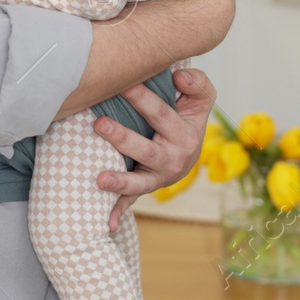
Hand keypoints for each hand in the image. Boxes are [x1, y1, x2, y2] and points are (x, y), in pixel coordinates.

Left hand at [92, 68, 215, 231]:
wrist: (189, 153)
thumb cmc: (187, 119)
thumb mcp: (200, 99)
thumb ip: (197, 83)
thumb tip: (180, 75)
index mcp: (184, 135)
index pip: (161, 114)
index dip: (142, 98)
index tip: (121, 84)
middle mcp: (172, 160)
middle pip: (146, 150)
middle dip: (122, 138)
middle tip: (99, 124)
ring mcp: (158, 178)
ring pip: (139, 182)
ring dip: (119, 181)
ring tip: (99, 178)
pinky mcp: (145, 188)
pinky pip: (131, 202)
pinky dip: (118, 213)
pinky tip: (107, 224)